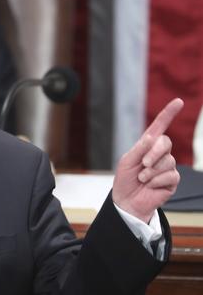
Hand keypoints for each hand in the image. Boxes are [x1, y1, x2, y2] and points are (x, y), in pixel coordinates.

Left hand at [112, 98, 183, 222]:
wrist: (127, 201)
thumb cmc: (125, 179)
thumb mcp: (127, 161)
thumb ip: (139, 149)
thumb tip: (152, 137)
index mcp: (147, 146)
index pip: (160, 127)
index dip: (168, 114)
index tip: (178, 101)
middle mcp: (160, 154)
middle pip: (165, 143)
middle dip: (153, 153)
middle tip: (143, 164)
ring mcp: (168, 167)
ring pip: (168, 161)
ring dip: (152, 171)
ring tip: (143, 179)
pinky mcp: (172, 180)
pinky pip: (170, 175)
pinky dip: (156, 181)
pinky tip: (150, 186)